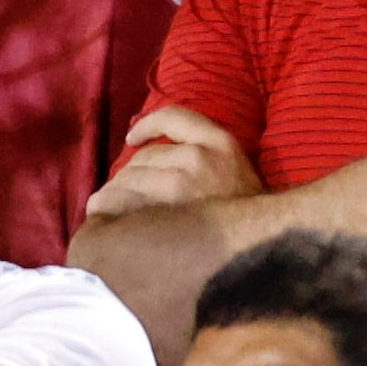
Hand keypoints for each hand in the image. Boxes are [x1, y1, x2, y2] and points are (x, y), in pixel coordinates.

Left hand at [86, 107, 262, 216]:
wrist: (263, 247)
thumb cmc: (247, 215)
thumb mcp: (237, 173)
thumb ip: (207, 157)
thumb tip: (151, 151)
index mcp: (221, 143)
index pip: (173, 118)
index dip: (146, 126)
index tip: (132, 140)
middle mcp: (200, 158)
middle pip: (142, 158)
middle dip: (129, 177)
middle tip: (125, 197)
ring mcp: (180, 185)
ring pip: (126, 180)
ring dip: (114, 195)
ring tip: (112, 213)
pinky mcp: (161, 213)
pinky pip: (119, 202)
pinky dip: (105, 208)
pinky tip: (103, 217)